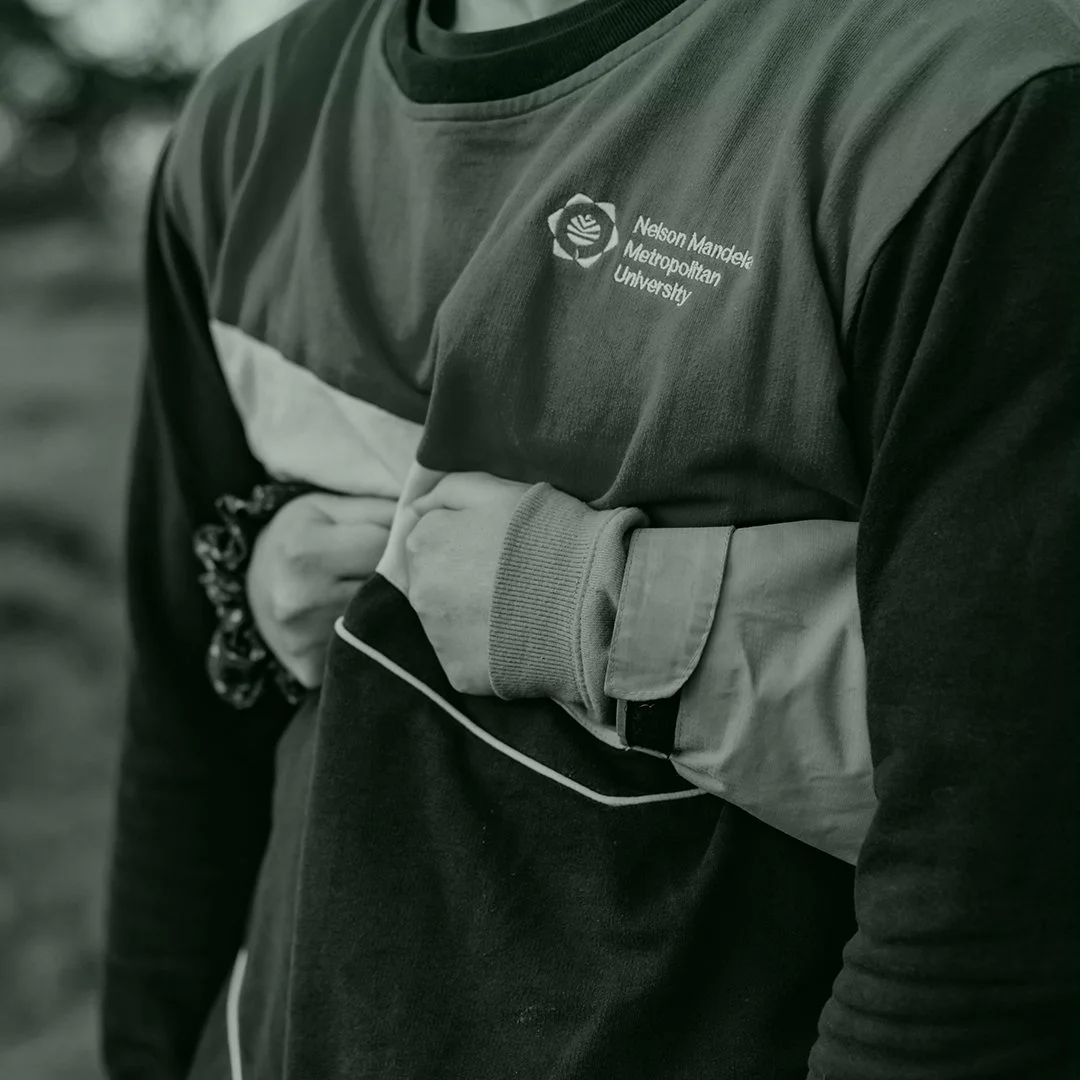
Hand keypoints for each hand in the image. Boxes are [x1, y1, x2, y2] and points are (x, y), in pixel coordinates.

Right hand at [247, 491, 396, 686]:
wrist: (253, 586)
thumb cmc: (298, 537)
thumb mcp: (327, 507)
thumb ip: (377, 509)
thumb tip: (428, 517)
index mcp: (304, 551)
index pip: (383, 546)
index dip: (395, 539)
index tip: (393, 539)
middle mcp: (300, 598)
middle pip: (384, 586)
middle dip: (396, 575)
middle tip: (389, 567)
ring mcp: (304, 638)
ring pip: (380, 619)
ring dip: (387, 605)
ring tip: (373, 591)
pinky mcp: (309, 668)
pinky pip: (364, 648)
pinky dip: (371, 634)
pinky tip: (362, 622)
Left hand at [406, 472, 530, 695]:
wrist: (586, 598)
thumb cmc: (546, 534)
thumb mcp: (498, 490)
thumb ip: (448, 490)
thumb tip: (414, 508)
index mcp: (424, 541)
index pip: (430, 539)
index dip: (465, 541)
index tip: (496, 547)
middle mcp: (418, 590)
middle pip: (432, 581)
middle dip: (461, 578)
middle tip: (510, 578)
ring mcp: (436, 635)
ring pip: (446, 621)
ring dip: (471, 614)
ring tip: (517, 608)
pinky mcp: (458, 671)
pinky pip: (465, 657)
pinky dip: (485, 649)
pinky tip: (516, 635)